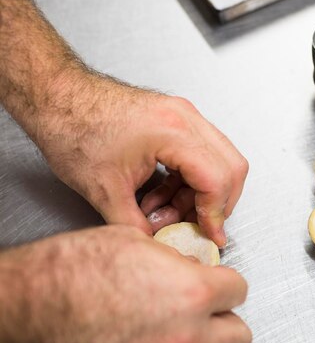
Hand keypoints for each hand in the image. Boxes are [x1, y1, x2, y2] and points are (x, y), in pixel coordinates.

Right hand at [8, 225, 250, 342]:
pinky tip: (139, 331)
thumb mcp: (139, 242)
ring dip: (193, 335)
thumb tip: (191, 268)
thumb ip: (178, 260)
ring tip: (163, 316)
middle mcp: (186, 333)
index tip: (219, 282)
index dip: (228, 282)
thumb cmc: (79, 269)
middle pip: (238, 336)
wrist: (36, 305)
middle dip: (229, 320)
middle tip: (213, 310)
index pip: (239, 291)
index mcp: (193, 292)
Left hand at [33, 71, 247, 245]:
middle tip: (199, 226)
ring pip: (218, 161)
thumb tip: (157, 244)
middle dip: (218, 204)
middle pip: (231, 168)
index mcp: (174, 132)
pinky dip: (188, 180)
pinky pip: (200, 154)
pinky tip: (162, 196)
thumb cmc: (72, 128)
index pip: (217, 180)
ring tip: (166, 213)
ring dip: (199, 194)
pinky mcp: (175, 119)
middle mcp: (186, 119)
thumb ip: (135, 226)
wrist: (55, 97)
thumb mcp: (103, 190)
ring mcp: (183, 116)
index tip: (211, 236)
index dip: (216, 215)